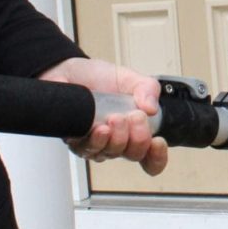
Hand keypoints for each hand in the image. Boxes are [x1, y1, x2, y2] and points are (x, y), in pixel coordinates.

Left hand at [39, 57, 169, 176]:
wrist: (69, 72)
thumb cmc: (98, 79)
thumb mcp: (130, 78)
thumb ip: (148, 89)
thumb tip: (152, 108)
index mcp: (135, 129)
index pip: (151, 156)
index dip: (158, 155)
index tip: (157, 141)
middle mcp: (117, 141)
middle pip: (134, 155)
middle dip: (139, 138)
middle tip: (135, 117)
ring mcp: (97, 143)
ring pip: (111, 153)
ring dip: (118, 138)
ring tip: (116, 118)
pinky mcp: (76, 141)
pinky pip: (87, 150)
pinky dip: (97, 140)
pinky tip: (101, 129)